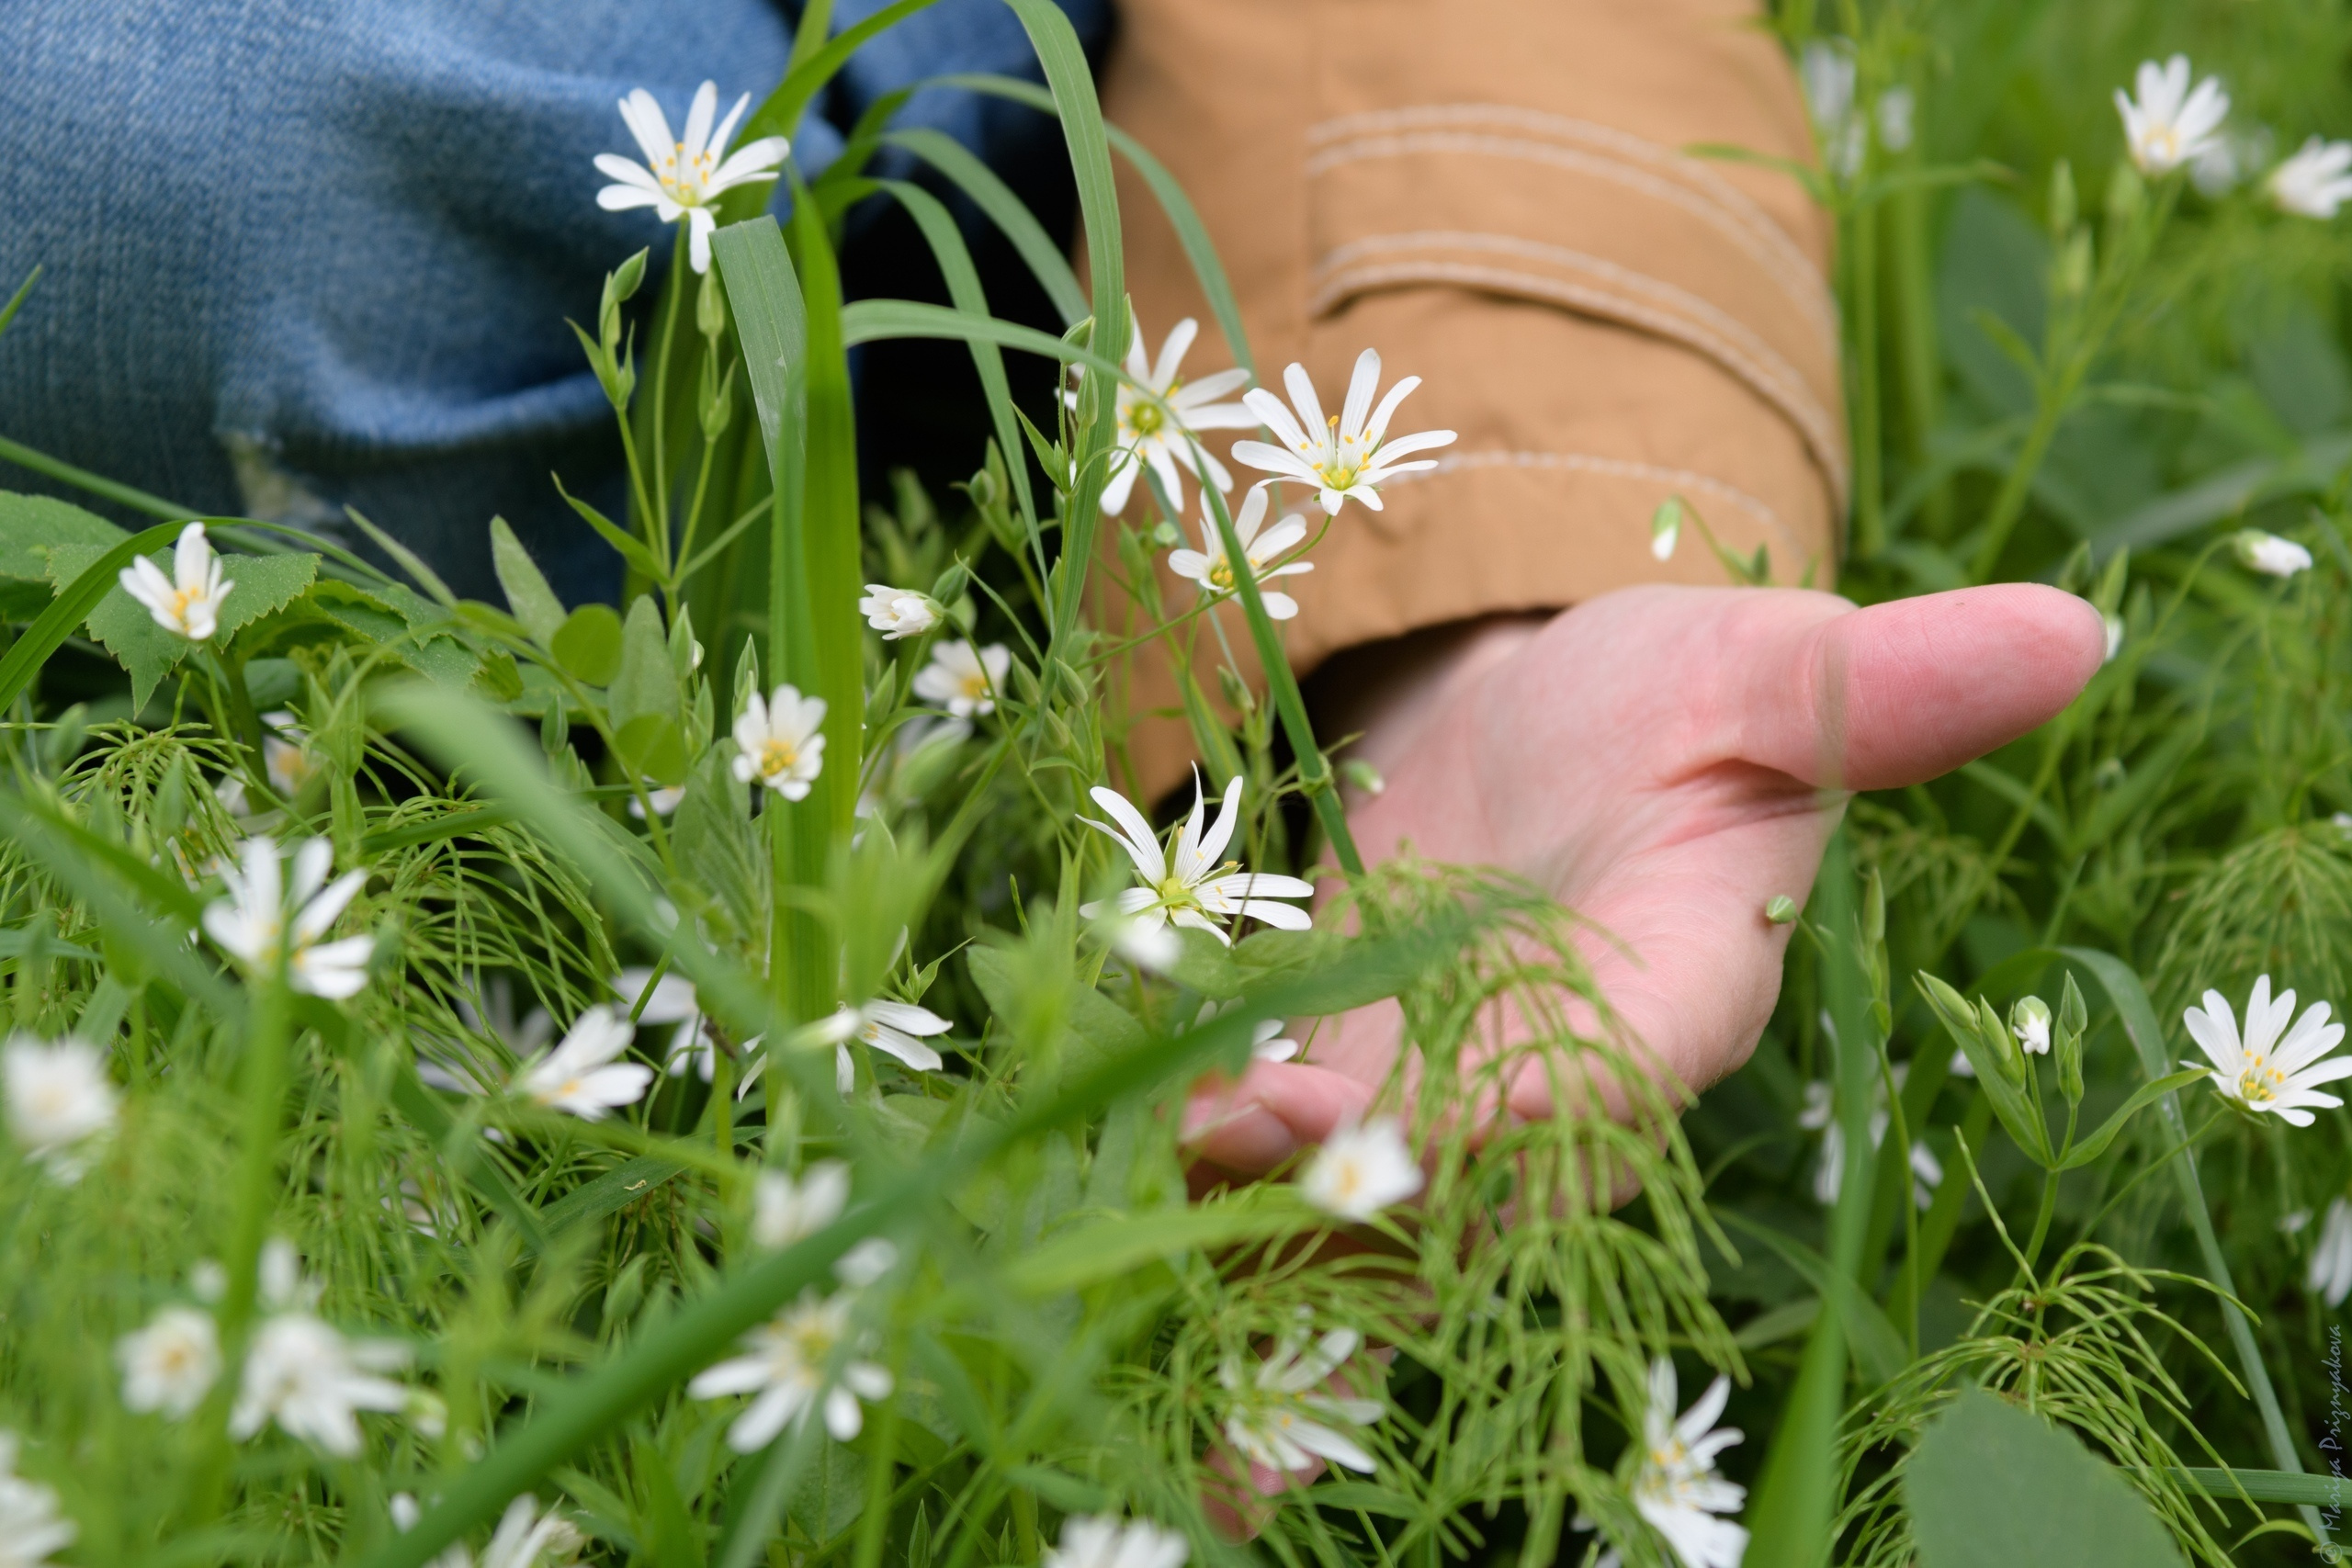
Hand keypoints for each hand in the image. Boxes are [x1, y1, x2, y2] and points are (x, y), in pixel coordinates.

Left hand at [1183, 582, 2106, 1174]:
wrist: (1527, 740)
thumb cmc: (1665, 702)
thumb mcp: (1761, 669)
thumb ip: (1882, 685)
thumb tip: (2072, 631)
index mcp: (1668, 1004)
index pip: (1616, 1081)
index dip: (1538, 1111)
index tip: (1443, 1110)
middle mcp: (1547, 1101)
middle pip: (1456, 1196)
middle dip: (1349, 1194)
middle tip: (1240, 1141)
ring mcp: (1426, 1120)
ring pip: (1346, 1227)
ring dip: (1244, 1228)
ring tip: (1148, 1178)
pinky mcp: (1323, 1109)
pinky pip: (1259, 1196)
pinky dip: (1186, 1209)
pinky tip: (1092, 1192)